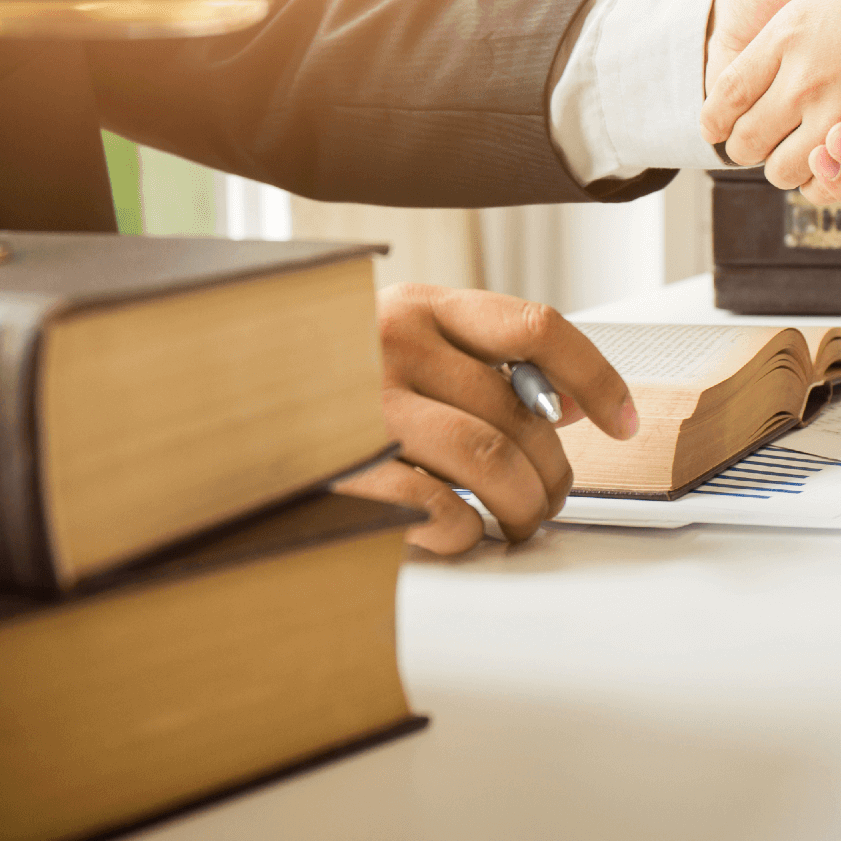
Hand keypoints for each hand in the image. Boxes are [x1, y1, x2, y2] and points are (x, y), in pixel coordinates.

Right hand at [333, 284, 637, 553]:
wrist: (215, 397)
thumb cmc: (331, 382)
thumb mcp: (406, 346)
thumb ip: (480, 363)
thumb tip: (564, 404)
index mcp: (420, 307)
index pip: (536, 329)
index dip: (596, 379)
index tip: (625, 422)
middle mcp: (392, 344)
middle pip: (521, 414)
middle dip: (556, 472)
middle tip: (552, 499)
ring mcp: (364, 406)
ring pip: (491, 460)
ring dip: (524, 505)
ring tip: (521, 522)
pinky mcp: (340, 469)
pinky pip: (437, 508)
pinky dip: (468, 531)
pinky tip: (465, 533)